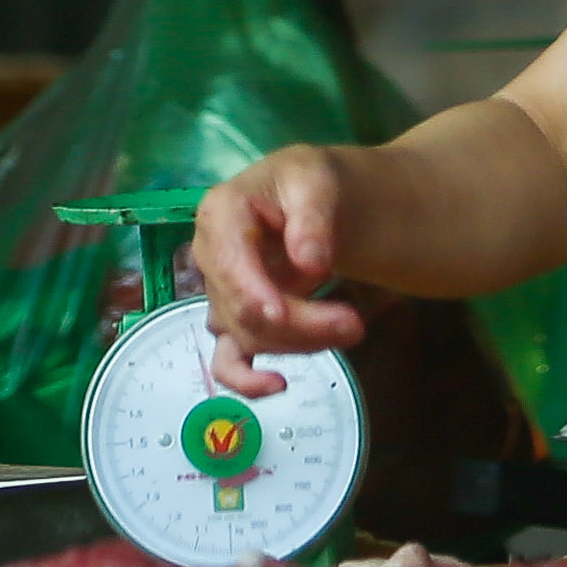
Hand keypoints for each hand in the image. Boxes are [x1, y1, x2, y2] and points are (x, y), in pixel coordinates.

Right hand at [191, 147, 375, 397]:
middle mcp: (211, 258)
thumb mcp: (318, 182)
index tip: (285, 313)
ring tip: (351, 326)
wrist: (317, 203)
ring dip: (302, 342)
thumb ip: (314, 217)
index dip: (254, 293)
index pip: (229, 264)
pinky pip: (229, 361)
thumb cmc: (311, 185)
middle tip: (355, 322)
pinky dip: (247, 381)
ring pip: (250, 338)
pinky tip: (277, 385)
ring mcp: (222, 294)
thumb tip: (309, 261)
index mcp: (220, 215)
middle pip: (245, 310)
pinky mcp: (238, 322)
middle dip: (302, 323)